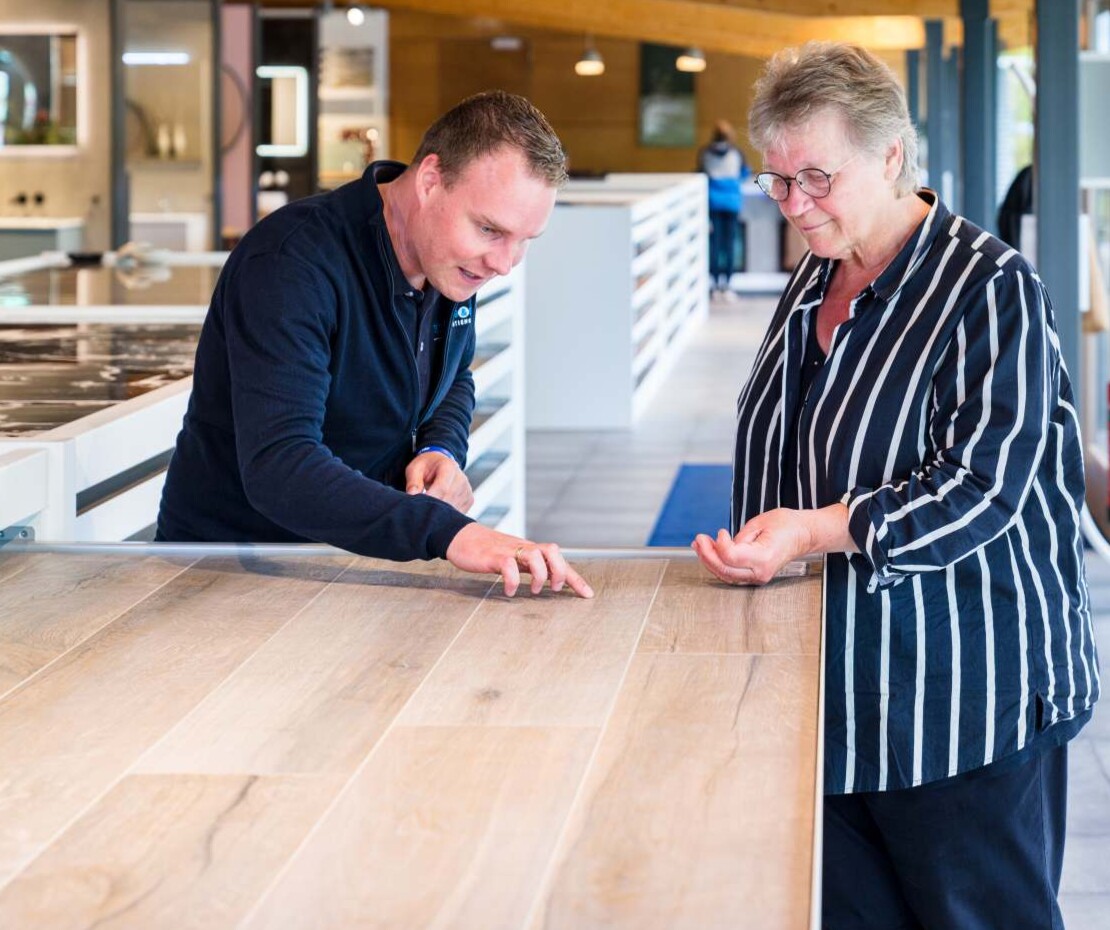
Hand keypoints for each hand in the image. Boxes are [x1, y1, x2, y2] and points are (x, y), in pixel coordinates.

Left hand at [406, 451, 473, 512]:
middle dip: (433, 508)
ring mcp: (467, 490)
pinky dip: (447, 515)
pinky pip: (459, 513)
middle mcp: (462, 478)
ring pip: (454, 509)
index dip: (430, 499)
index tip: (419, 506)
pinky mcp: (469, 500)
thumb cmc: (426, 467)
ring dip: (440, 513)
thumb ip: (413, 482)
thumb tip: (412, 496)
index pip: (442, 488)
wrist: (440, 464)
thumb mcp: (415, 469)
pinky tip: (438, 511)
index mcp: (449, 467)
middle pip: (449, 500)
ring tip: (428, 511)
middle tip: (420, 512)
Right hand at [445, 523, 593, 597]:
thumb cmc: (486, 550)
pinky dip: (512, 581)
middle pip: (552, 550)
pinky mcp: (492, 555)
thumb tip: (546, 580)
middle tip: (554, 588)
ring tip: (533, 591)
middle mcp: (523, 548)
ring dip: (540, 575)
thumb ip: (528, 567)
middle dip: (560, 571)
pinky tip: (508, 592)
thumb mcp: (512, 559)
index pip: (558, 560)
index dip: (575, 578)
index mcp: (529, 550)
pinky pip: (508, 565)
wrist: (459, 536)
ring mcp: (508, 550)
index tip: (588, 594)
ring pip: (535, 554)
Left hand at [693, 506, 850, 585]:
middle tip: (699, 539)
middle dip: (707, 554)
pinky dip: (717, 562)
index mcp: (764, 557)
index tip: (720, 531)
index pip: (731, 557)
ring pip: (725, 574)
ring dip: (709, 559)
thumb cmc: (787, 525)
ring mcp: (758, 577)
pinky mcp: (754, 575)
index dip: (720, 544)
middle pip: (725, 570)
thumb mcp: (760, 523)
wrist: (804, 534)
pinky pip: (731, 573)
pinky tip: (708, 551)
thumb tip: (722, 546)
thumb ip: (740, 537)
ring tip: (699, 544)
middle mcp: (760, 572)